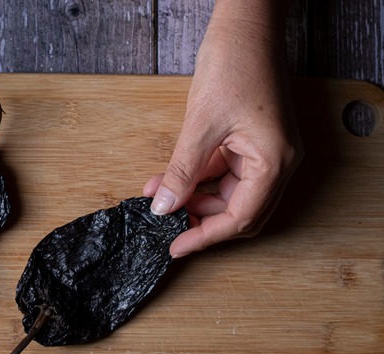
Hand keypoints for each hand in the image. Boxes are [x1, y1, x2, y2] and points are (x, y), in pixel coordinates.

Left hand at [143, 1, 301, 257]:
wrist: (245, 25)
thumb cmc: (235, 64)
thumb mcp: (200, 124)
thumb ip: (182, 170)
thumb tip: (163, 206)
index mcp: (274, 161)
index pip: (241, 217)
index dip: (206, 237)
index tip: (175, 247)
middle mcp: (276, 162)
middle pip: (239, 211)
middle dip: (200, 218)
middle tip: (165, 224)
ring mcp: (264, 151)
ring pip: (227, 192)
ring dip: (192, 196)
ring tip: (157, 196)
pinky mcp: (249, 140)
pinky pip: (222, 171)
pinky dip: (195, 177)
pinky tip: (165, 178)